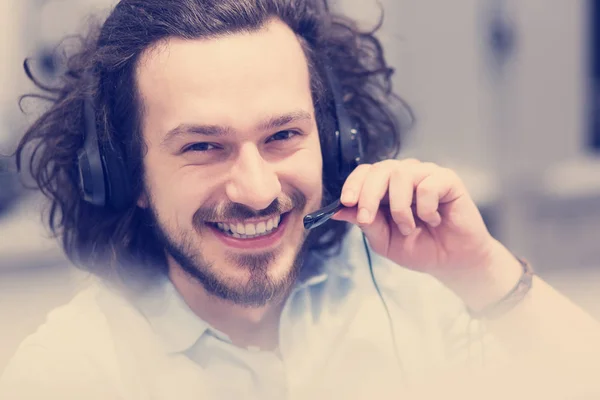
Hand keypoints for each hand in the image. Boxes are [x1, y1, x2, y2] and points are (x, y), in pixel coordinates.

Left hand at [332, 159, 506, 283]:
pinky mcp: (448, 180)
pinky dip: (426, 208)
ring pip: (401, 175)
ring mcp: (426, 175)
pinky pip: (428, 185)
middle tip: (366, 218)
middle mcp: (405, 175)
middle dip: (368, 195)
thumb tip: (337, 210)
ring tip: (409, 227)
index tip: (346, 202)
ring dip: (399, 207)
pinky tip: (434, 220)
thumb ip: (364, 222)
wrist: (451, 262)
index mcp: (387, 186)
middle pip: (380, 169)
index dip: (354, 184)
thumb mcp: (383, 240)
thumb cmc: (419, 248)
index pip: (366, 172)